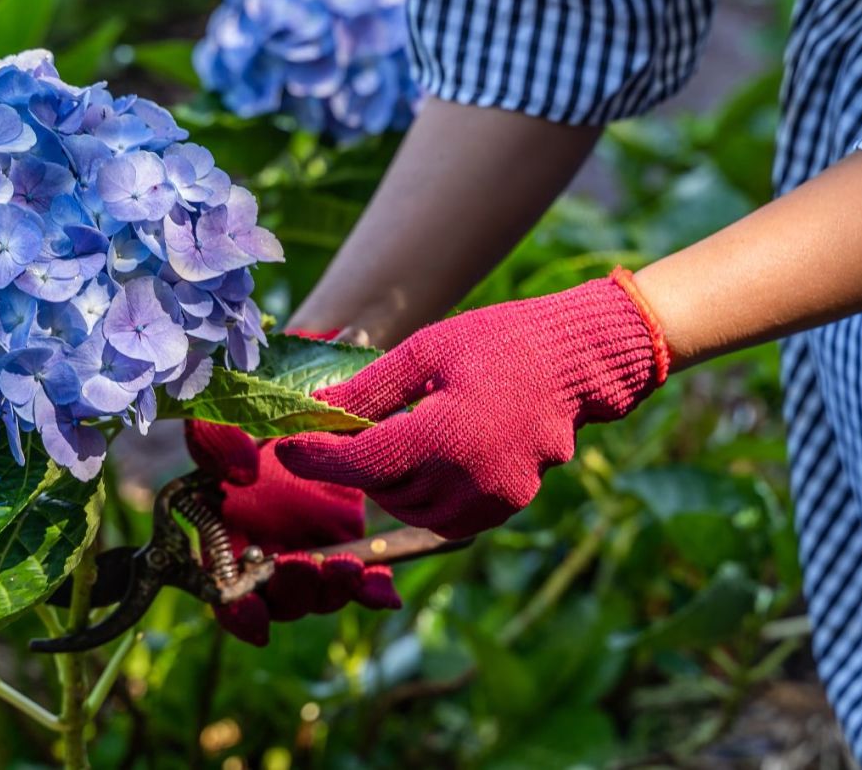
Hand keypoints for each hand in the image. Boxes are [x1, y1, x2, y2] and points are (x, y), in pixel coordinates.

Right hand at [184, 421, 399, 645]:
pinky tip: (384, 590)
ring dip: (332, 589)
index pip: (224, 589)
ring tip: (348, 568)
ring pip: (320, 594)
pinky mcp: (345, 540)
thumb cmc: (254, 413)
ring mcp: (307, 549)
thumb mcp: (226, 415)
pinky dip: (372, 589)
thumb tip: (241, 472)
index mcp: (224, 531)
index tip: (255, 617)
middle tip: (306, 566)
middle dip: (293, 591)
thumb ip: (216, 437)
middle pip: (277, 599)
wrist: (310, 404)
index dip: (237, 610)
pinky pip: (361, 579)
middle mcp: (265, 550)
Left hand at [277, 269, 667, 537]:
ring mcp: (491, 498)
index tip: (286, 449)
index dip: (316, 458)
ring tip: (395, 440)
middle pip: (382, 491)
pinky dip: (426, 498)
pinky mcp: (506, 506)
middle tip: (347, 431)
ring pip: (412, 511)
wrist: (575, 362)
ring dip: (390, 484)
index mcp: (443, 435)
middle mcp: (467, 478)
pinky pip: (446, 518)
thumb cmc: (500, 343)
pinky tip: (429, 461)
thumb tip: (316, 410)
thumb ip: (369, 389)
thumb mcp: (427, 352)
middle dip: (356, 465)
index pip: (358, 463)